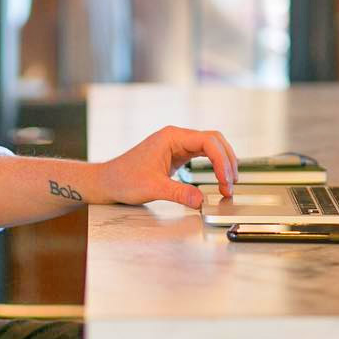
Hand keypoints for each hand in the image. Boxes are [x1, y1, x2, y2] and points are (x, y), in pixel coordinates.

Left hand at [98, 126, 238, 208]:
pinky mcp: (176, 155)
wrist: (107, 181)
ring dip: (222, 163)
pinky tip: (218, 178)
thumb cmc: (123, 179)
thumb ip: (179, 194)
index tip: (225, 180)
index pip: (208, 141)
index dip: (221, 161)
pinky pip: (202, 156)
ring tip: (228, 183)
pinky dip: (213, 166)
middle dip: (227, 161)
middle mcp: (176, 137)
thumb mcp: (153, 188)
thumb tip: (201, 202)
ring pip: (210, 147)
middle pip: (214, 141)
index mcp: (171, 137)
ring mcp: (177, 145)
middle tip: (231, 184)